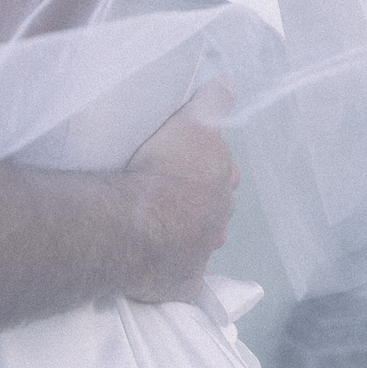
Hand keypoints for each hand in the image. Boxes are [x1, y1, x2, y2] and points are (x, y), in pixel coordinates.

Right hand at [121, 80, 239, 303]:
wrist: (137, 221)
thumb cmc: (163, 168)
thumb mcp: (191, 121)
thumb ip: (212, 101)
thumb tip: (229, 83)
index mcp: (221, 181)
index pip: (223, 173)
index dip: (207, 169)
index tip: (190, 167)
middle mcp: (218, 219)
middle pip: (213, 211)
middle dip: (199, 206)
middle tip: (170, 199)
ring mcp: (202, 254)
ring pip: (200, 245)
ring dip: (187, 238)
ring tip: (160, 230)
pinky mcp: (182, 283)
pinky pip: (181, 280)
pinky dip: (171, 276)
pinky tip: (156, 270)